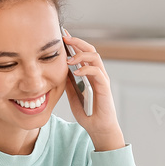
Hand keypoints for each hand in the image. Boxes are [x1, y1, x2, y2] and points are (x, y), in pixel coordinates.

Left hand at [62, 32, 125, 150]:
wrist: (98, 129)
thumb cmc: (88, 114)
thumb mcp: (73, 95)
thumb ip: (69, 83)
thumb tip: (60, 70)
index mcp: (90, 74)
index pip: (83, 53)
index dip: (74, 43)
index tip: (63, 36)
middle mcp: (97, 74)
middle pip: (91, 50)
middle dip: (78, 42)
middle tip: (65, 38)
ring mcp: (102, 79)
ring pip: (95, 57)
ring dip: (81, 54)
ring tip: (68, 57)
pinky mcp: (104, 87)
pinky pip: (97, 72)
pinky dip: (86, 68)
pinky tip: (76, 71)